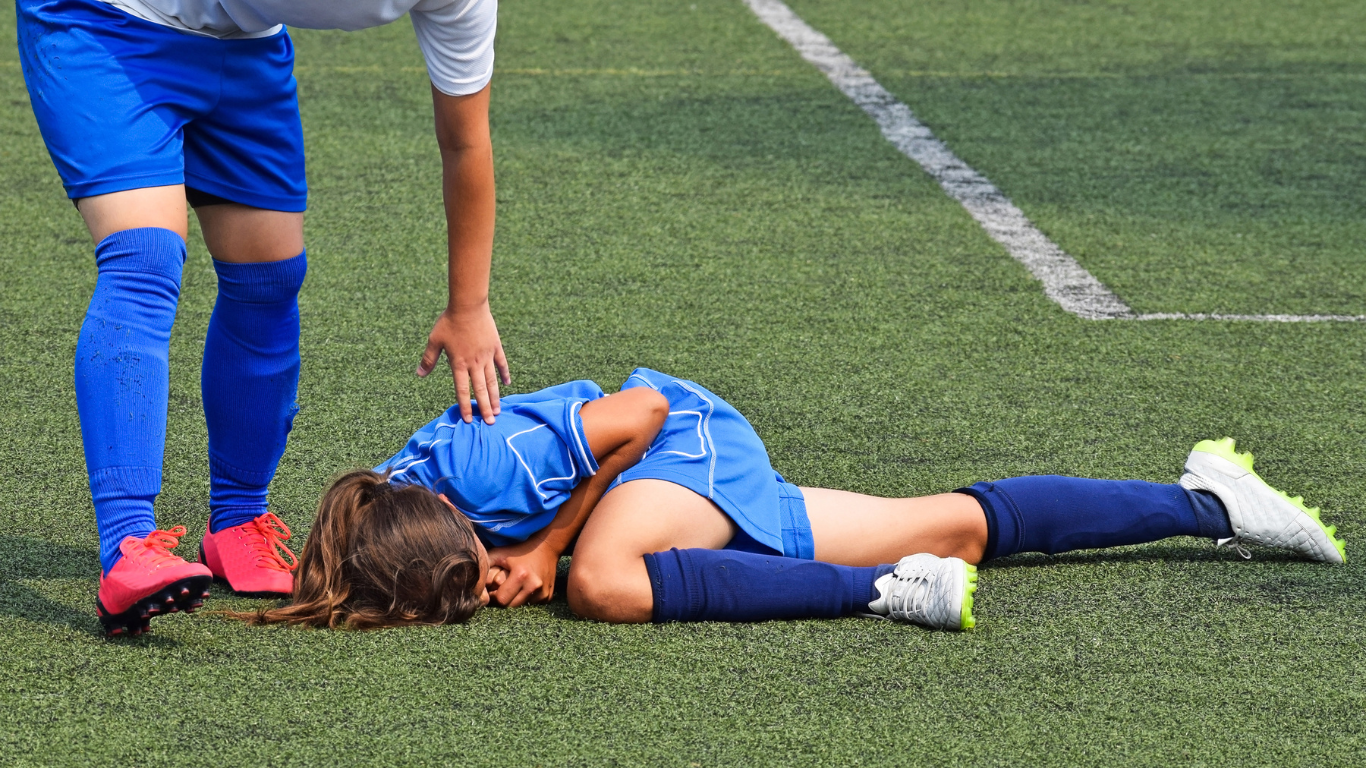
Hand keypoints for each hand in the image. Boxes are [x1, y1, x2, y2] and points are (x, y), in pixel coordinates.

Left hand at [417, 303, 509, 423]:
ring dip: (495, 396)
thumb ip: (428, 359)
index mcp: (459, 363)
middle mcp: (474, 363)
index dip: (465, 406)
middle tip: (490, 423)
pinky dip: (504, 374)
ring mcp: (487, 355)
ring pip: (492, 381)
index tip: (469, 420)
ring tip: (498, 410)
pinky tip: (507, 384)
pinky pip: (501, 364)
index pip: (462, 390)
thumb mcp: (435, 340)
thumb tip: (419, 374)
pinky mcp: (495, 347)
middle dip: (484, 408)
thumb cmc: (449, 322)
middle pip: (480, 390)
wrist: (468, 305)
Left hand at [486, 543, 559, 607]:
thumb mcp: (499, 554)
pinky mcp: (548, 597)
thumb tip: (476, 587)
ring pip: (521, 607)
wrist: (546, 546)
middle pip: (511, 606)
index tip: (494, 589)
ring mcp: (542, 593)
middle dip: (504, 599)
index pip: (501, 600)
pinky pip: (531, 604)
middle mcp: (534, 586)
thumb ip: (485, 569)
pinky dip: (526, 598)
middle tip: (503, 588)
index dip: (494, 596)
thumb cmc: (519, 550)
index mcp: (521, 575)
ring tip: (515, 586)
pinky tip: (526, 586)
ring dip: (515, 599)